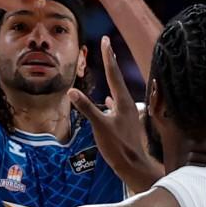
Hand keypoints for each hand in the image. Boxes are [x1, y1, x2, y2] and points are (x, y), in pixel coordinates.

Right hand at [68, 36, 162, 191]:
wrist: (134, 166)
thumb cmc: (118, 147)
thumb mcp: (100, 127)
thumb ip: (87, 108)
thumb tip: (71, 91)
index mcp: (123, 101)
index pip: (114, 74)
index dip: (108, 56)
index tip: (105, 40)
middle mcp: (128, 104)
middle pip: (117, 78)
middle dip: (111, 61)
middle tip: (107, 45)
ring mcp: (128, 114)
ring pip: (118, 91)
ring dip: (111, 78)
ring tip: (107, 67)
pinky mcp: (127, 123)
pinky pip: (118, 105)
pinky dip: (112, 98)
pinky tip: (108, 101)